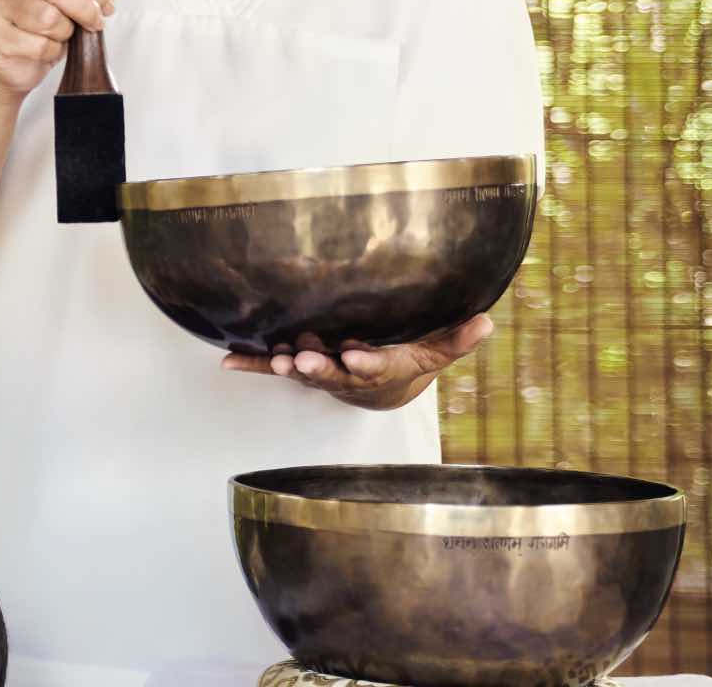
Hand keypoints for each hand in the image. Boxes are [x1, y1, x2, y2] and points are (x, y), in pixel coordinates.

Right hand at [0, 0, 147, 96]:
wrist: (12, 60)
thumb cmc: (46, 21)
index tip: (107, 3)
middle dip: (85, 9)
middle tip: (94, 23)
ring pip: (46, 17)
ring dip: (65, 32)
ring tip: (62, 34)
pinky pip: (35, 44)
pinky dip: (50, 51)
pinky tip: (45, 48)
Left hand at [220, 315, 494, 410]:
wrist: (380, 390)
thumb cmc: (408, 362)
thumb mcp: (435, 351)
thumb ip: (457, 339)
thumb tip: (486, 321)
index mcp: (379, 369)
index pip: (374, 367)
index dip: (365, 362)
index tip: (356, 354)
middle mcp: (347, 374)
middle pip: (333, 373)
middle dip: (319, 367)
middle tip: (303, 360)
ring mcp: (320, 372)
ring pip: (303, 371)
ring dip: (287, 365)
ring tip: (274, 359)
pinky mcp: (299, 368)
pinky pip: (271, 367)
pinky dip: (249, 364)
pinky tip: (225, 361)